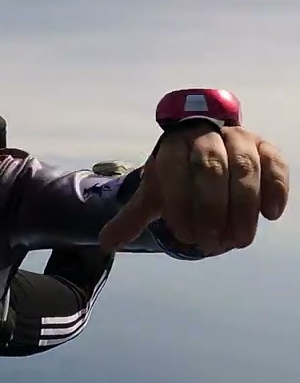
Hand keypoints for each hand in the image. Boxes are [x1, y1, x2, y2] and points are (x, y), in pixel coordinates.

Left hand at [99, 124, 288, 254]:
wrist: (202, 149)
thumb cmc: (176, 177)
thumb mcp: (154, 194)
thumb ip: (132, 217)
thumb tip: (106, 243)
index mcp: (173, 146)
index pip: (177, 173)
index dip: (181, 205)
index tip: (185, 236)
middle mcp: (206, 136)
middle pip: (213, 170)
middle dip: (213, 211)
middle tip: (214, 245)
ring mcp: (239, 138)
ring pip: (245, 168)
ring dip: (243, 208)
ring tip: (238, 241)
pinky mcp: (265, 146)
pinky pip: (274, 164)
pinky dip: (276, 188)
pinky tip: (271, 215)